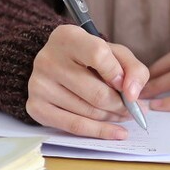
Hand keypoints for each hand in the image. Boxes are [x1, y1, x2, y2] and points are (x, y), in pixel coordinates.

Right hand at [26, 24, 148, 139]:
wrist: (56, 64)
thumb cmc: (89, 57)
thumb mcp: (113, 52)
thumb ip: (131, 68)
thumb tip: (132, 94)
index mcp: (67, 37)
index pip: (98, 55)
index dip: (118, 74)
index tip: (128, 86)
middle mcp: (48, 59)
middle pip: (96, 93)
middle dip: (121, 105)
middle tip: (133, 109)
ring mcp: (38, 85)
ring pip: (88, 112)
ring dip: (112, 117)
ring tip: (122, 114)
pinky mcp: (35, 107)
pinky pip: (73, 127)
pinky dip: (99, 132)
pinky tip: (115, 132)